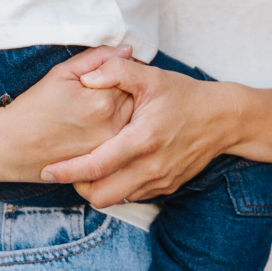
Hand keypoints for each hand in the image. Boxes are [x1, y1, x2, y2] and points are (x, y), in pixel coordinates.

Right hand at [0, 46, 134, 182]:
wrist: (10, 148)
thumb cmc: (33, 107)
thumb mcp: (61, 73)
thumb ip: (97, 57)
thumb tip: (128, 49)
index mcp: (103, 101)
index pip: (131, 76)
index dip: (120, 71)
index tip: (106, 74)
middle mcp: (112, 127)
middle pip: (137, 100)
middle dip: (126, 91)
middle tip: (102, 90)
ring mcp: (110, 148)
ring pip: (133, 121)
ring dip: (124, 111)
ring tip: (96, 109)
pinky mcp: (104, 162)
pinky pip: (123, 141)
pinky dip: (118, 131)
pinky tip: (95, 126)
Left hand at [38, 56, 241, 208]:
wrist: (223, 118)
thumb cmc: (185, 95)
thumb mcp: (152, 76)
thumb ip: (116, 71)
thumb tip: (86, 78)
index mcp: (143, 139)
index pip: (96, 166)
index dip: (67, 171)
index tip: (47, 170)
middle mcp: (151, 166)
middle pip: (101, 196)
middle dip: (79, 187)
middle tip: (69, 169)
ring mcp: (160, 180)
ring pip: (116, 199)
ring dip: (98, 188)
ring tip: (90, 167)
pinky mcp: (167, 187)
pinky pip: (134, 196)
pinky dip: (119, 187)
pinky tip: (116, 167)